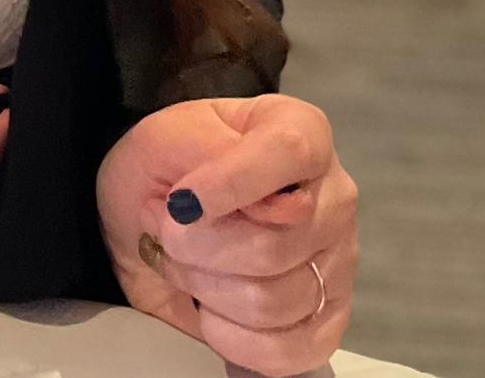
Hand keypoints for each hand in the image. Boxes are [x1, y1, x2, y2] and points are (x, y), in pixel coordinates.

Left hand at [96, 93, 358, 377]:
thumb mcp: (166, 135)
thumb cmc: (163, 165)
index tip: (180, 203)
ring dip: (203, 288)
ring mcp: (337, 264)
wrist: (146, 215)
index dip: (232, 183)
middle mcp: (334, 197)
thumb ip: (209, 153)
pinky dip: (228, 337)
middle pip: (271, 245)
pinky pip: (284, 351)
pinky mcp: (327, 322)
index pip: (289, 153)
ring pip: (270, 302)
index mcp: (301, 132)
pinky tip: (207, 307)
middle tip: (164, 229)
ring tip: (181, 262)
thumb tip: (263, 209)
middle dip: (195, 247)